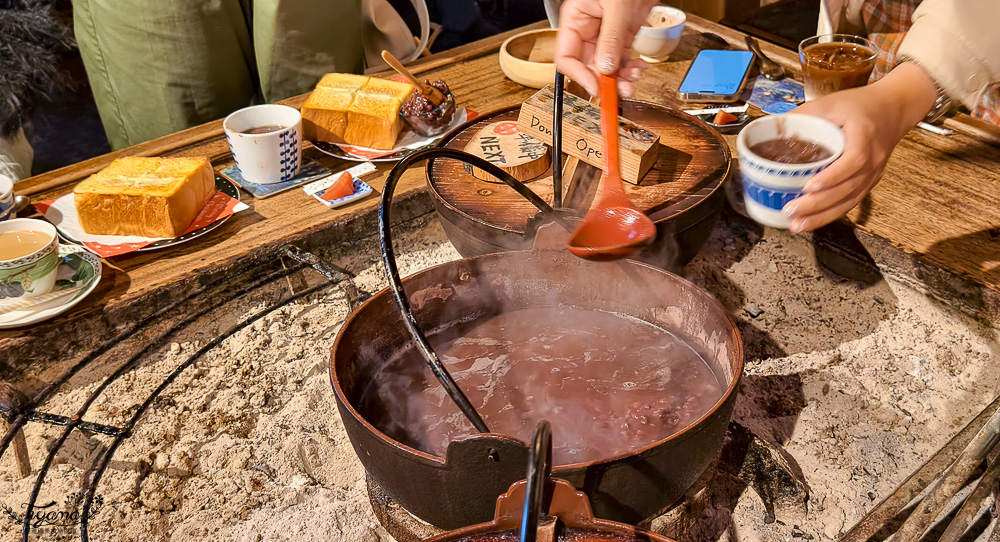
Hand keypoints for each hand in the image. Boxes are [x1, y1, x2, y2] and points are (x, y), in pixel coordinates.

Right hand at [554, 0, 657, 96]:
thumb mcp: (616, 6)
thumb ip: (611, 37)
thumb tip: (606, 67)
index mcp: (575, 19)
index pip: (566, 57)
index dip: (580, 75)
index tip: (596, 86)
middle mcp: (588, 29)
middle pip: (588, 66)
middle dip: (604, 81)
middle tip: (619, 92)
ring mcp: (606, 34)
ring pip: (607, 66)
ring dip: (620, 79)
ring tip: (633, 80)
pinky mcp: (624, 35)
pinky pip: (622, 59)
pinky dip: (630, 69)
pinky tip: (638, 69)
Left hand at [783, 62, 937, 232]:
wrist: (893, 108)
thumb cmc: (861, 105)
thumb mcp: (830, 103)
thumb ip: (803, 115)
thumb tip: (770, 128)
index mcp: (864, 136)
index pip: (853, 160)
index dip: (832, 176)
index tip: (808, 186)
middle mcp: (873, 159)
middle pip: (848, 187)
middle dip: (818, 203)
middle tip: (791, 210)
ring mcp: (873, 173)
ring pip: (849, 200)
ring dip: (822, 215)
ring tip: (796, 224)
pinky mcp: (869, 182)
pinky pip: (851, 202)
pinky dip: (831, 214)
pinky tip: (811, 221)